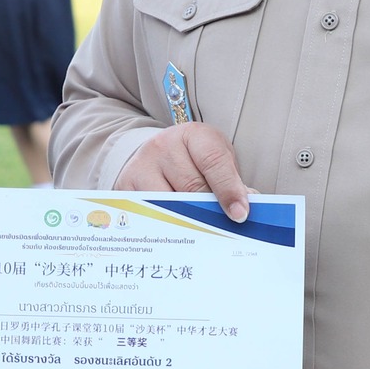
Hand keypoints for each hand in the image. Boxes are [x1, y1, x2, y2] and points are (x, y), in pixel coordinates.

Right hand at [115, 123, 251, 220]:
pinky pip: (149, 213)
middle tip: (224, 230)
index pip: (213, 160)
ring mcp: (141, 165)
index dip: (228, 189)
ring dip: (187, 221)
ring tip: (200, 233)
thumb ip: (231, 182)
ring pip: (169, 203)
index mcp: (193, 134)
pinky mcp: (126, 186)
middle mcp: (164, 145)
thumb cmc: (195, 161)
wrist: (157, 154)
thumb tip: (243, 210)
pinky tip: (176, 233)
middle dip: (210, 210)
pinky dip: (165, 225)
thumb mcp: (217, 161)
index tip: (240, 214)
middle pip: (191, 186)